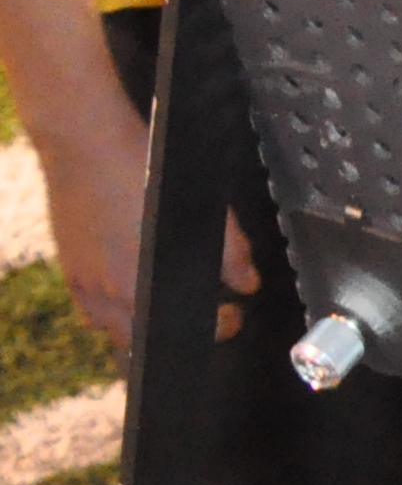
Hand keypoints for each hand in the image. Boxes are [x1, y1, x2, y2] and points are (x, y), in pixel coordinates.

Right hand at [35, 112, 256, 349]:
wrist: (86, 146)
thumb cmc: (142, 169)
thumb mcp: (200, 207)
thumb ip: (229, 251)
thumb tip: (248, 283)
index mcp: (144, 281)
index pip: (186, 328)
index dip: (218, 326)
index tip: (232, 317)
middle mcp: (110, 293)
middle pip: (148, 337)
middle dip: (183, 331)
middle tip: (209, 315)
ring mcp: (85, 286)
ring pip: (117, 329)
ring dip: (146, 324)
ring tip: (170, 303)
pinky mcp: (70, 274)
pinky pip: (92, 311)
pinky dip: (115, 311)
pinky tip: (133, 291)